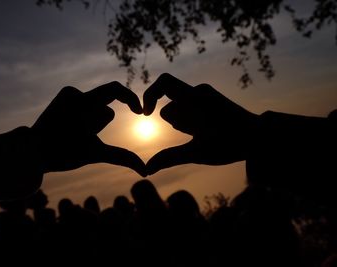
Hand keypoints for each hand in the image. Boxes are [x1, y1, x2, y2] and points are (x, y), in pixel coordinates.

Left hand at [32, 82, 145, 176]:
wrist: (31, 151)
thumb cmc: (63, 154)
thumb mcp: (94, 154)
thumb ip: (122, 158)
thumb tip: (146, 171)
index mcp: (83, 104)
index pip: (115, 89)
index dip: (131, 98)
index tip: (139, 112)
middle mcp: (75, 93)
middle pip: (104, 107)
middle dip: (101, 124)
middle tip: (82, 138)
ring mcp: (68, 93)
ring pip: (96, 106)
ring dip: (93, 119)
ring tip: (73, 133)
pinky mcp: (63, 95)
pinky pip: (86, 102)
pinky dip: (85, 113)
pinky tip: (70, 125)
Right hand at [143, 73, 258, 174]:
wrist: (260, 138)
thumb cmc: (229, 145)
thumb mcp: (197, 153)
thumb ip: (169, 158)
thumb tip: (146, 169)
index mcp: (194, 99)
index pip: (163, 83)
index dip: (149, 95)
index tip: (146, 115)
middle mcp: (199, 92)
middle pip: (171, 104)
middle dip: (174, 121)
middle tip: (194, 135)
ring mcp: (206, 94)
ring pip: (181, 106)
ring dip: (184, 121)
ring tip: (204, 135)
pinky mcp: (211, 98)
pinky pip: (190, 105)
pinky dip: (191, 118)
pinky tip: (207, 131)